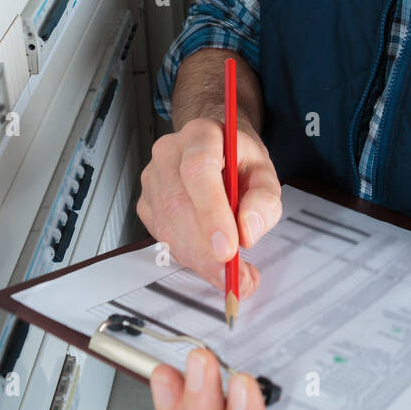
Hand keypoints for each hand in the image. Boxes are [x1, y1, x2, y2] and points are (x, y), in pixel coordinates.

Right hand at [136, 118, 281, 298]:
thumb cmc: (238, 161)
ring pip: (168, 226)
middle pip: (179, 203)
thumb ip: (264, 200)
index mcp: (201, 134)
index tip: (228, 249)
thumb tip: (248, 230)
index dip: (212, 213)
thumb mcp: (264, 173)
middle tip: (234, 274)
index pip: (199, 170)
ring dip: (199, 258)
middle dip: (206, 248)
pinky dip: (188, 257)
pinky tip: (210, 261)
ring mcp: (152, 178)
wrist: (217, 152)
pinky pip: (162, 237)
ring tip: (230, 274)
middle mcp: (169, 152)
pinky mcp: (146, 203)